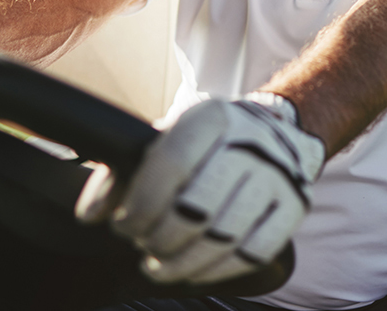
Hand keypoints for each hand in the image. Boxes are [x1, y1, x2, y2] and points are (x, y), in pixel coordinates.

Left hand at [76, 94, 323, 283]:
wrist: (280, 132)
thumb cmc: (212, 141)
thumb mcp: (170, 135)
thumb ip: (125, 169)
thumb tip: (92, 212)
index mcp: (214, 116)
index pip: (173, 162)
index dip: (142, 202)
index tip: (126, 223)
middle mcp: (252, 142)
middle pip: (197, 208)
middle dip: (161, 238)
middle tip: (146, 244)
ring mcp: (278, 175)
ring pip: (224, 236)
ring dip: (183, 262)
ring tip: (162, 264)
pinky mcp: (295, 204)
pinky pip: (254, 251)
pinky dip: (218, 270)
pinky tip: (197, 268)